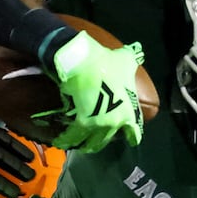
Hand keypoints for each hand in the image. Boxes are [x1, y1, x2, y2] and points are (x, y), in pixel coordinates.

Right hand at [37, 29, 146, 151]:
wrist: (86, 62)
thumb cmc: (107, 61)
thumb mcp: (125, 60)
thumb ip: (131, 61)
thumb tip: (135, 53)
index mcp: (129, 110)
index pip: (134, 131)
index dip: (131, 136)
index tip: (130, 140)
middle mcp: (116, 121)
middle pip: (107, 139)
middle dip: (100, 141)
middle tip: (93, 139)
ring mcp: (100, 124)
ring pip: (91, 143)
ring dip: (83, 145)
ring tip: (77, 145)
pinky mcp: (83, 124)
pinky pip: (73, 137)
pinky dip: (66, 140)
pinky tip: (61, 142)